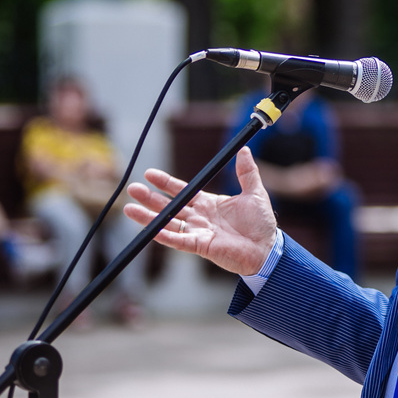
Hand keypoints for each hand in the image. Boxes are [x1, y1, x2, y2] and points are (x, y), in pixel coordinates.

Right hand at [124, 146, 277, 275]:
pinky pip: (177, 240)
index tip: (149, 174)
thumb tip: (244, 149)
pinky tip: (149, 228)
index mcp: (209, 204)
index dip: (166, 183)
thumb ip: (247, 172)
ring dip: (149, 216)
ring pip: (168, 223)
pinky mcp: (200, 246)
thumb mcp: (254, 192)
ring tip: (129, 208)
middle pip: (170, 206)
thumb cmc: (262, 224)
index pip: (182, 191)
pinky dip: (163, 234)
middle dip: (150, 198)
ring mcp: (198, 232)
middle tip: (132, 189)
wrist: (268, 248)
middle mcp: (199, 218)